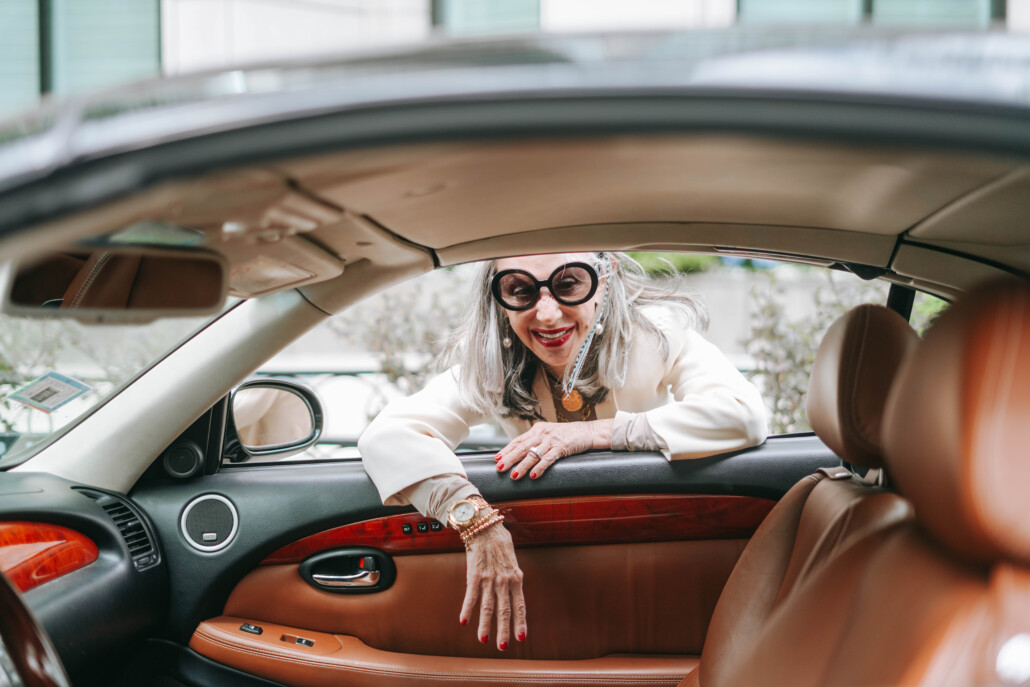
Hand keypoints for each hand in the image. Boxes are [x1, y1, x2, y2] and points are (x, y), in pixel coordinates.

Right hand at [459, 522, 526, 649]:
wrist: (484, 524)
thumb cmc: (498, 538)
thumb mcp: (512, 556)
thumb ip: (513, 572)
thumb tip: (515, 581)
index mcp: (516, 577)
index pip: (520, 605)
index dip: (520, 622)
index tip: (522, 637)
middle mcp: (504, 580)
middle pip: (505, 610)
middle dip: (504, 630)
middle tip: (503, 647)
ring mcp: (489, 578)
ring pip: (488, 607)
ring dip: (485, 626)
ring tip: (484, 641)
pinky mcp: (474, 575)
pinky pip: (471, 596)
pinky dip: (467, 609)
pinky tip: (463, 621)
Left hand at [495, 419, 612, 480]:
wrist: (587, 431)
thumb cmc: (567, 435)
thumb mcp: (549, 434)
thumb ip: (536, 441)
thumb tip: (520, 453)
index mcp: (537, 429)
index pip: (518, 440)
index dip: (507, 450)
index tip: (497, 458)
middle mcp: (542, 433)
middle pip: (522, 447)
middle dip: (510, 458)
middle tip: (500, 468)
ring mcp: (552, 440)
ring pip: (533, 454)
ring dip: (522, 466)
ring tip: (514, 475)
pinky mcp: (562, 447)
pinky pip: (548, 458)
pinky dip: (540, 467)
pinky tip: (533, 475)